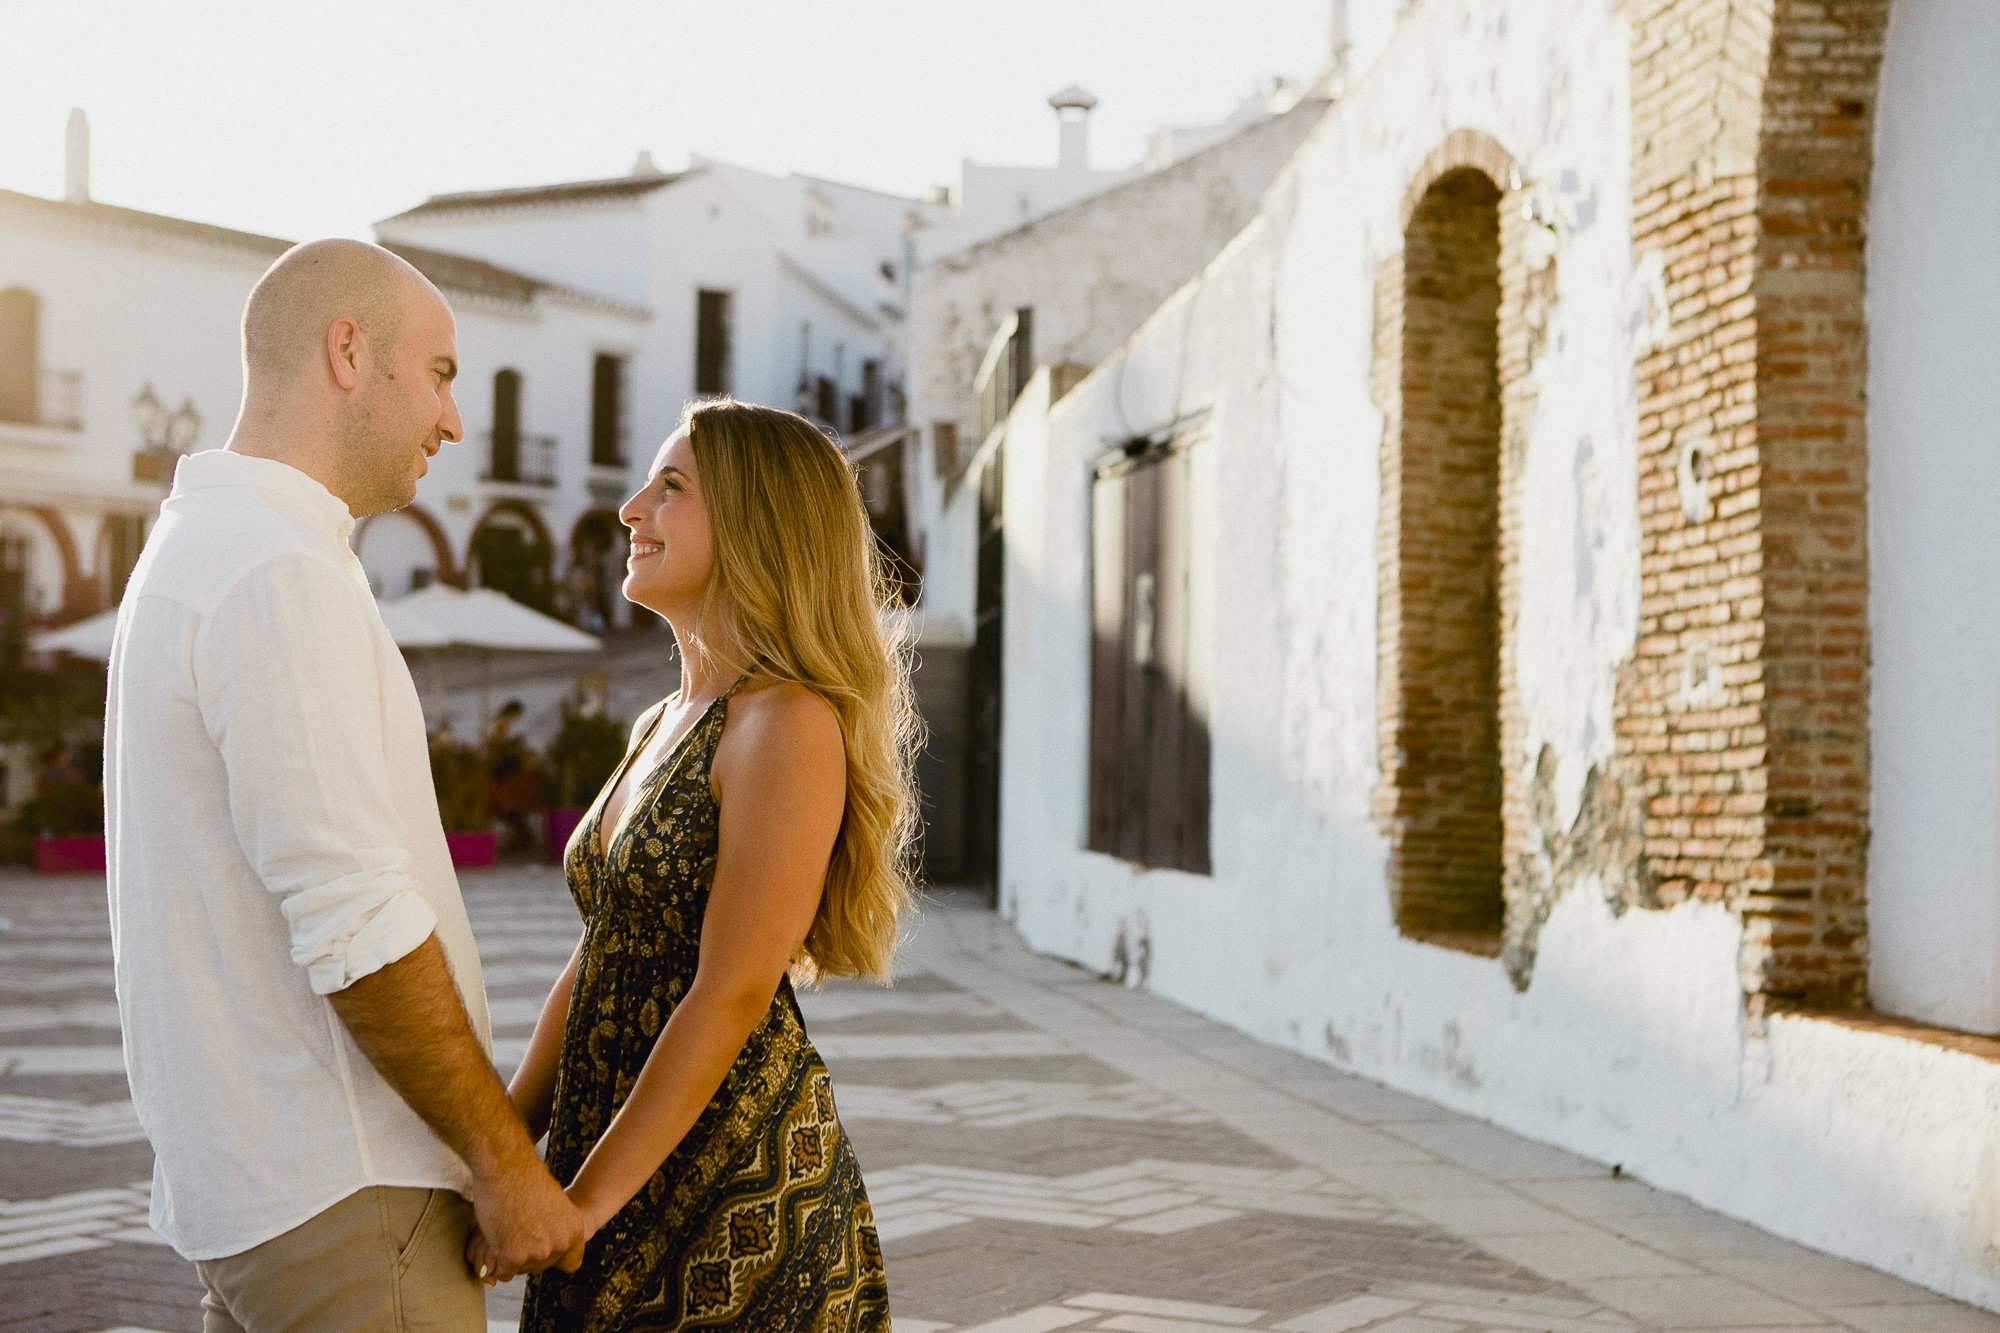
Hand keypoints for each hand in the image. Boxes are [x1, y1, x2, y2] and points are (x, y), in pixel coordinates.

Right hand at [463, 1153, 587, 1283]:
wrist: (506, 1165)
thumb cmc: (524, 1178)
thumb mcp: (553, 1207)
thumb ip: (552, 1231)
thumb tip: (541, 1253)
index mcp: (576, 1230)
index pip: (570, 1264)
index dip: (554, 1257)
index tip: (540, 1245)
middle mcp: (561, 1244)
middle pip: (540, 1267)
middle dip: (526, 1254)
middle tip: (515, 1228)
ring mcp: (537, 1252)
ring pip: (519, 1269)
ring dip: (509, 1255)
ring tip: (506, 1224)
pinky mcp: (513, 1257)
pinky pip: (501, 1271)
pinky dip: (495, 1258)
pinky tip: (496, 1234)